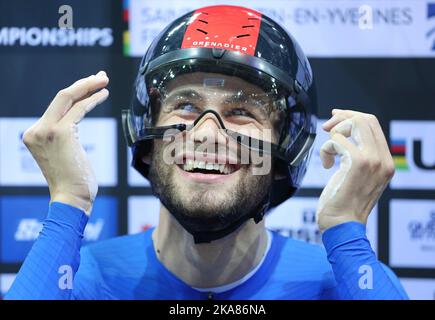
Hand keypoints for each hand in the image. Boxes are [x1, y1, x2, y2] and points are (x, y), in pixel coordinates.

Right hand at [22, 71, 109, 215]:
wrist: (72, 199)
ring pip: (68, 98)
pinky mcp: (61, 133)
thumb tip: (74, 121)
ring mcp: (46, 130)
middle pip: (60, 97)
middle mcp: (36, 130)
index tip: (91, 86)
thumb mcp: (64, 153)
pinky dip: (93, 99)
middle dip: (83, 83)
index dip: (76, 92)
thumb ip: (64, 135)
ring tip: (105, 80)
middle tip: (101, 76)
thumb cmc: (74, 181)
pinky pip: (79, 109)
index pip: (56, 107)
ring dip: (89, 87)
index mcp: (34, 134)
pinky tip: (104, 94)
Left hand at [316, 109, 394, 231]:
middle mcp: (383, 160)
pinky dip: (326, 149)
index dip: (351, 116)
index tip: (334, 118)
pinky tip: (327, 165)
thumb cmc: (343, 203)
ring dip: (333, 134)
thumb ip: (357, 155)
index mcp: (385, 162)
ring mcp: (373, 161)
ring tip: (328, 154)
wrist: (342, 225)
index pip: (373, 124)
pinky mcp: (357, 163)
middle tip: (326, 128)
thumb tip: (342, 131)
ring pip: (355, 124)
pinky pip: (338, 140)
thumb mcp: (356, 176)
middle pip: (366, 119)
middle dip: (342, 118)